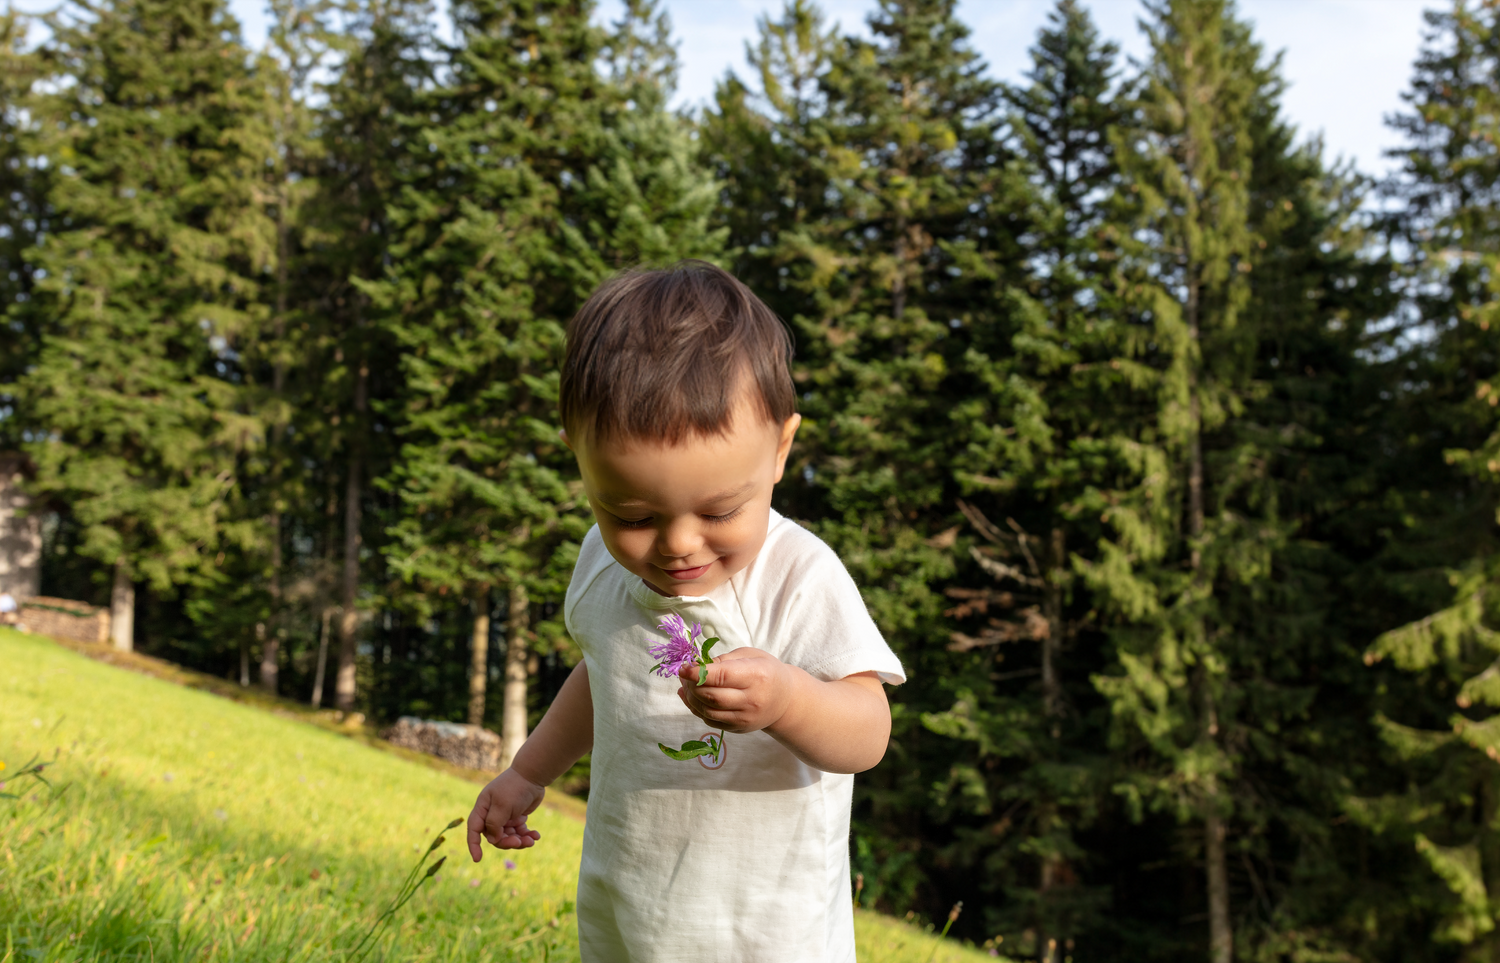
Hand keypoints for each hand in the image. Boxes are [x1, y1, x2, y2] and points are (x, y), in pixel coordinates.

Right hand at [466, 768, 544, 860]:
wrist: (534, 775)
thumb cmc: (515, 788)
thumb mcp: (502, 805)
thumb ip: (494, 824)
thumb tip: (492, 840)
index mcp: (483, 808)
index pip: (474, 829)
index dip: (473, 845)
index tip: (477, 859)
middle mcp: (491, 813)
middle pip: (495, 836)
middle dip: (507, 842)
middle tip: (520, 842)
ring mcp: (504, 816)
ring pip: (509, 836)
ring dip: (520, 840)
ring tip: (532, 840)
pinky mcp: (517, 817)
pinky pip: (519, 832)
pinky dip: (527, 835)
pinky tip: (536, 835)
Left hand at [676, 646, 799, 734]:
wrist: (785, 700)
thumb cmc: (767, 671)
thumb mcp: (750, 656)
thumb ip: (723, 660)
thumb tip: (696, 666)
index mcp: (756, 676)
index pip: (721, 676)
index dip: (697, 673)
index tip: (683, 668)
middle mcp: (751, 700)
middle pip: (711, 696)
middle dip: (691, 685)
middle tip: (683, 674)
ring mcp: (745, 718)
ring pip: (707, 711)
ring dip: (691, 698)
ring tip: (686, 685)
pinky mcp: (739, 729)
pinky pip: (710, 721)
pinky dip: (697, 709)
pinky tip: (691, 698)